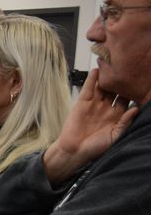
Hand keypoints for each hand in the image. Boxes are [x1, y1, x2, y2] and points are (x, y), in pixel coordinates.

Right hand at [43, 68, 138, 185]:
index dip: (133, 91)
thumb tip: (136, 109)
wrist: (74, 151)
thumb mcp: (115, 136)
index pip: (127, 99)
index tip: (140, 81)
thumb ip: (125, 122)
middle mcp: (106, 108)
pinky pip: (88, 88)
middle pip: (116, 90)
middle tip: (128, 68)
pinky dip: (92, 79)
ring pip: (103, 87)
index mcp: (117, 116)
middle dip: (121, 80)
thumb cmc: (95, 148)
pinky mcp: (82, 102)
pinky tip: (97, 70)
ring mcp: (94, 104)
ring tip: (112, 64)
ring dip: (107, 77)